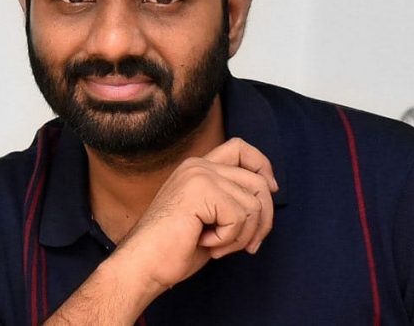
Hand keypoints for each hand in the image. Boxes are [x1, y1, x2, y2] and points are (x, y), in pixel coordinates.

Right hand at [109, 138, 278, 293]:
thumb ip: (231, 199)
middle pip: (257, 181)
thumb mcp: (210, 217)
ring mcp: (199, 176)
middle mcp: (198, 165)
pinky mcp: (201, 191)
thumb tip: (268, 195)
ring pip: (254, 204)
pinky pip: (240, 217)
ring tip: (217, 246)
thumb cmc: (174, 248)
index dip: (262, 166)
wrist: (143, 265)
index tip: (270, 190)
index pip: (241, 148)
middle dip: (263, 219)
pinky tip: (206, 244)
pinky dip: (229, 240)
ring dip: (242, 235)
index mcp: (197, 167)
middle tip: (248, 245)